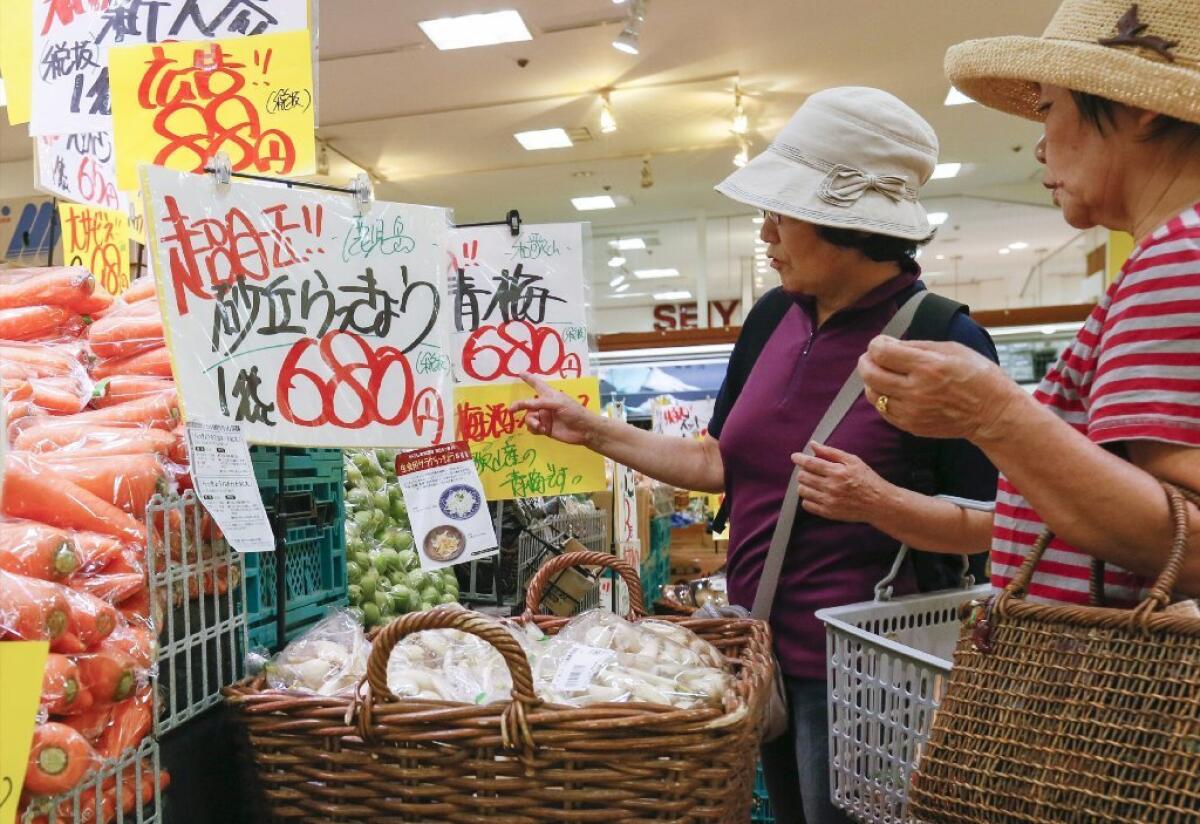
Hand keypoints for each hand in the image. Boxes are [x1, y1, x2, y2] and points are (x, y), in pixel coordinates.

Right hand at [509, 373, 604, 446]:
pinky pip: (532, 427)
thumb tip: (522, 405)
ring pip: (528, 417)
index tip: (520, 373)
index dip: (529, 379)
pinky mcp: (545, 429)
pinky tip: (541, 430)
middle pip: (527, 405)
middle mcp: (545, 405)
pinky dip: (534, 428)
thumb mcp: (556, 403)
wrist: (584, 430)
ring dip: (530, 421)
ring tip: (539, 425)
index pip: (537, 384)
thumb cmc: (573, 412)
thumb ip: (538, 403)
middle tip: (511, 410)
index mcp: (549, 395)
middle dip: (521, 407)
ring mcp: (545, 417)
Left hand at [793, 442, 892, 522]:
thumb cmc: (867, 479)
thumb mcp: (853, 461)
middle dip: (802, 471)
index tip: (795, 456)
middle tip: (809, 469)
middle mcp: (831, 487)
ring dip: (804, 484)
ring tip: (812, 481)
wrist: (879, 503)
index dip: (799, 459)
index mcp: (837, 472)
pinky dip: (807, 498)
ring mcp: (829, 501)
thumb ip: (831, 452)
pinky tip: (816, 493)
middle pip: (803, 477)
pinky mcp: (828, 513)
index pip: (810, 464)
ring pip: (803, 491)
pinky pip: (807, 505)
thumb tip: (813, 444)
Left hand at [857, 336, 1023, 442]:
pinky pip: (883, 411)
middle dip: (866, 361)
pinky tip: (892, 390)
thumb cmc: (977, 376)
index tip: (881, 343)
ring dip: (871, 381)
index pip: (881, 352)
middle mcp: (916, 390)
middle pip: (870, 374)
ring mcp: (912, 411)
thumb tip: (890, 344)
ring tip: (882, 374)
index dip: (876, 344)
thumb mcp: (952, 349)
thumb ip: (917, 346)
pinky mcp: (911, 426)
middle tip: (872, 357)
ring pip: (873, 394)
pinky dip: (882, 398)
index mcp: (927, 367)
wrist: (993, 413)